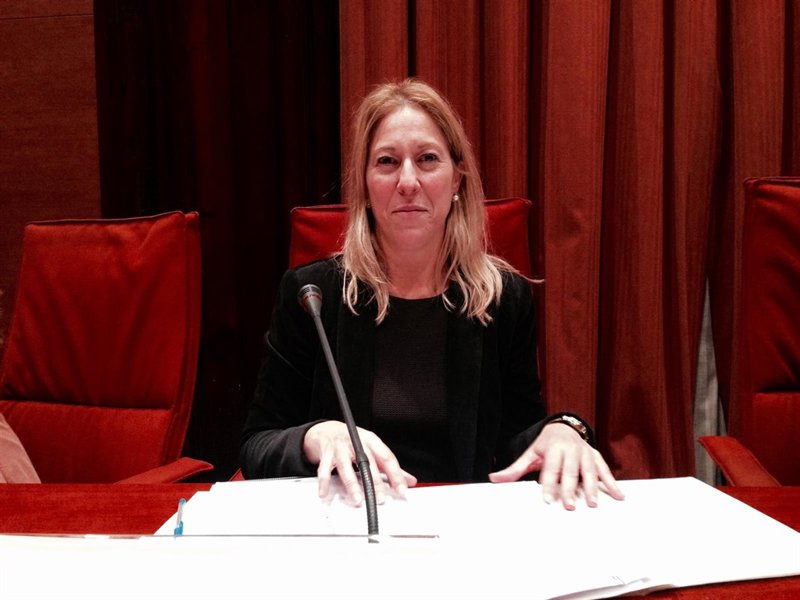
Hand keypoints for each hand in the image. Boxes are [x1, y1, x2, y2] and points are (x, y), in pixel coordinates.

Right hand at [303, 420, 416, 505]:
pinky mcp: (326, 454)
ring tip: (357, 499)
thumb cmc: (353, 440)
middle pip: (367, 463)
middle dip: (375, 482)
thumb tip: (409, 480)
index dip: (395, 474)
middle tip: (380, 498)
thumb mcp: (373, 448)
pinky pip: (324, 470)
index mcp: (371, 440)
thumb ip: (389, 466)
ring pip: (346, 467)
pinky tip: (326, 494)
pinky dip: (325, 483)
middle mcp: (356, 443)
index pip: (387, 457)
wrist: (328, 430)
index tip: (401, 489)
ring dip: (352, 485)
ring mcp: (340, 448)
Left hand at [488, 422, 624, 509]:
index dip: (549, 484)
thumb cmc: (545, 445)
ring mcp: (585, 452)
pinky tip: (618, 496)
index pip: (551, 469)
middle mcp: (571, 449)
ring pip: (589, 471)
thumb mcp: (529, 454)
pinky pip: (605, 470)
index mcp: (553, 449)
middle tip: (570, 506)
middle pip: (571, 471)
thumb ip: (514, 469)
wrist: (562, 427)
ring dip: (593, 488)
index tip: (548, 500)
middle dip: (570, 489)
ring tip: (593, 504)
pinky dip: (612, 483)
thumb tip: (493, 478)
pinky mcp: (595, 456)